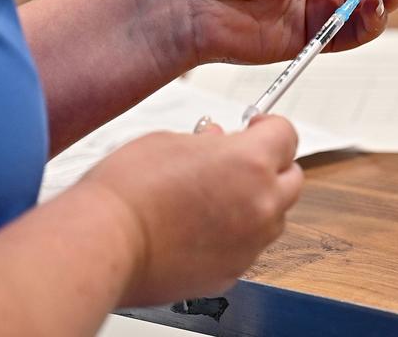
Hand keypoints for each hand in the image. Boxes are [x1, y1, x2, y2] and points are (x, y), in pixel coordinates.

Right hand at [82, 115, 301, 304]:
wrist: (106, 241)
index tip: (257, 126)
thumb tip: (215, 142)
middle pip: (291, 178)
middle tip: (236, 159)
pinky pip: (246, 245)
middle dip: (269, 165)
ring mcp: (249, 243)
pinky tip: (196, 225)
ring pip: (272, 216)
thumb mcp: (166, 142)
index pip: (286, 134)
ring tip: (210, 194)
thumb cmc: (127, 191)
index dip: (269, 125)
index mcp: (248, 163)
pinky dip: (233, 233)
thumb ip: (204, 141)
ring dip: (254, 200)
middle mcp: (260, 205)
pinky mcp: (231, 272)